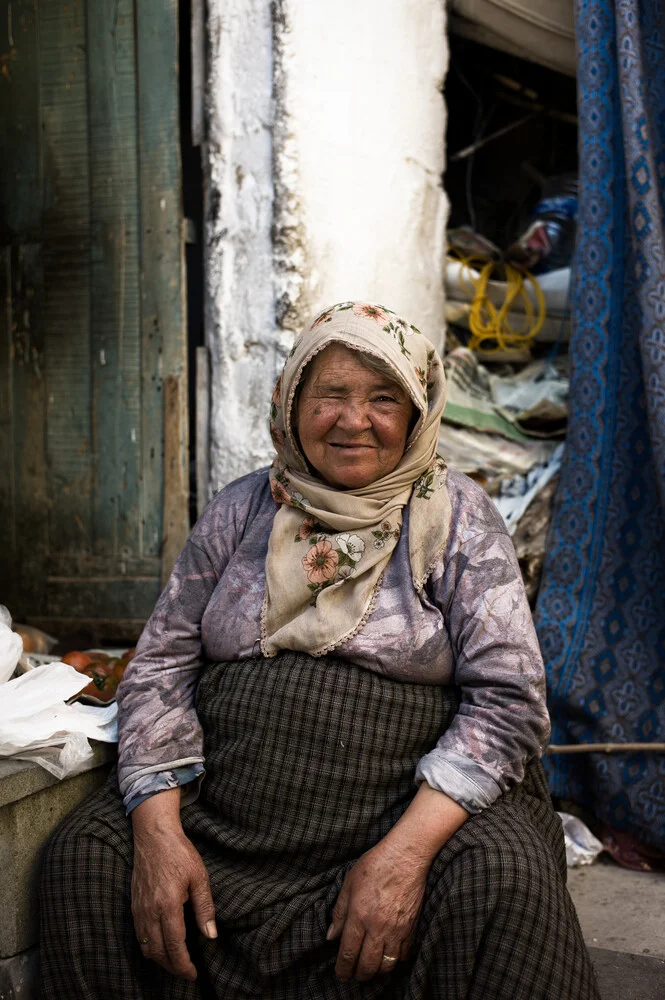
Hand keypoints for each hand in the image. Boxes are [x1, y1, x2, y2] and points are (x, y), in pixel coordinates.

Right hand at [131, 789, 216, 980]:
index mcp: (168, 905)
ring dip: (160, 960)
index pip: (174, 946)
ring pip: (145, 947)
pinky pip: (139, 936)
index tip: (193, 974)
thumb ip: (205, 908)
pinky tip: (161, 945)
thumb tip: (211, 935)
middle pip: (157, 952)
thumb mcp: (199, 877)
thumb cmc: (179, 853)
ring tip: (176, 962)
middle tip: (186, 972)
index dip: (183, 965)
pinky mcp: (133, 905)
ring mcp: (139, 909)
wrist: (153, 835)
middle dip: (172, 967)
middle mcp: (150, 912)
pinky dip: (149, 947)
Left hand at [327, 782, 468, 982]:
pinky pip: (404, 954)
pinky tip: (390, 954)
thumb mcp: (349, 883)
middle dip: (359, 975)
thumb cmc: (375, 865)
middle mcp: (377, 927)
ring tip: (372, 967)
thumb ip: (339, 912)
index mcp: (359, 916)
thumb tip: (331, 936)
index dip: (343, 969)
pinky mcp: (411, 927)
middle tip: (354, 974)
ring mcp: (396, 929)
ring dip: (377, 970)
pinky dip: (396, 959)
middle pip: (368, 965)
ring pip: (387, 964)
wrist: (405, 856)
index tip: (341, 974)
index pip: (348, 953)